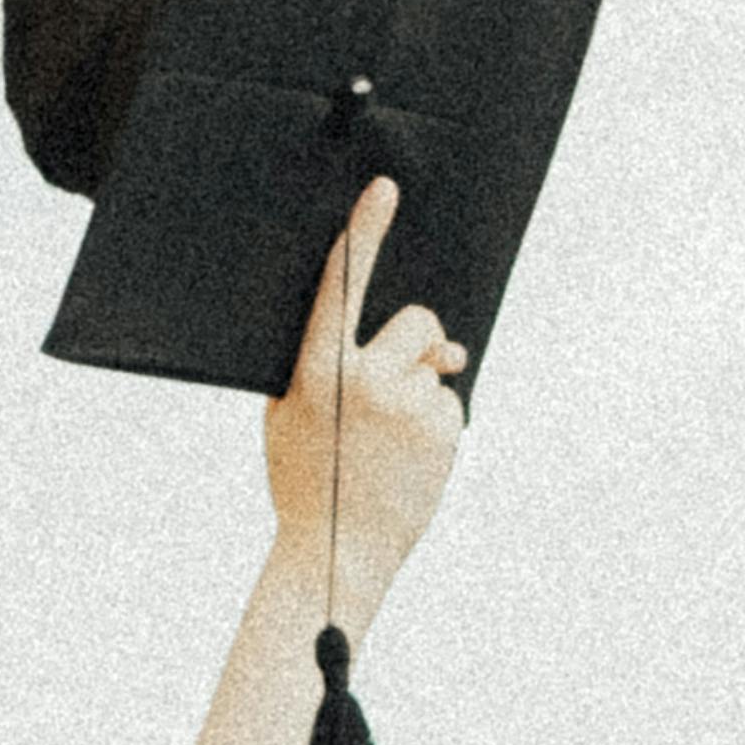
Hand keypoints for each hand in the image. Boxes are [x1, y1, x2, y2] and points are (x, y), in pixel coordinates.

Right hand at [264, 176, 466, 630]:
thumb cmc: (309, 479)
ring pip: (438, 367)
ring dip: (424, 394)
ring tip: (389, 445)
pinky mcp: (444, 430)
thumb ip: (336, 365)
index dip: (362, 235)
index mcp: (316, 372)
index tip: (384, 190)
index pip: (340, 287)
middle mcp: (364, 380)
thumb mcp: (292, 414)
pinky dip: (437, 426)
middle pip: (418, 322)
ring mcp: (409, 406)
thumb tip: (431, 341)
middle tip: (390, 395)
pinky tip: (410, 461)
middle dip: (418, 347)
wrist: (337, 554)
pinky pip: (452, 404)